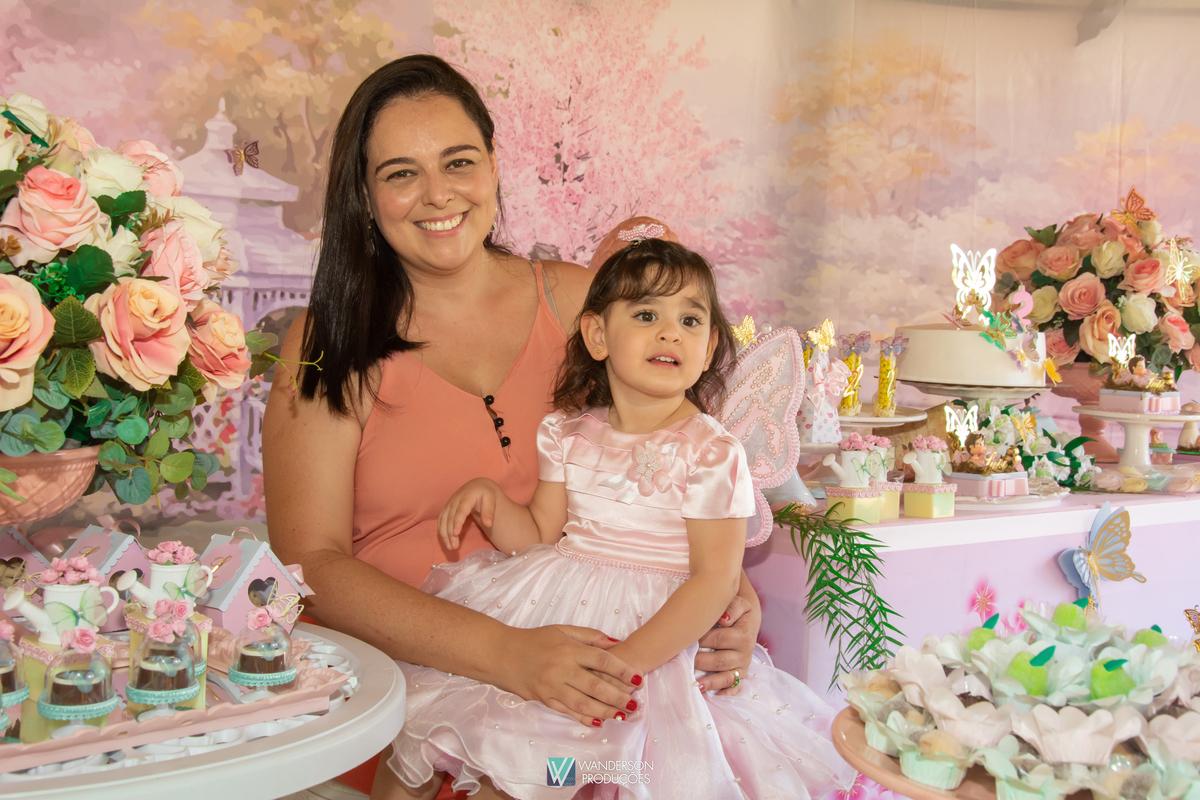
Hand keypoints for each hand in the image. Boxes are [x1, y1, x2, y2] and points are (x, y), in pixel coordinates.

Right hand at [438, 478, 499, 549]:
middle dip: (450, 533)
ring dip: (444, 534)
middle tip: (454, 547)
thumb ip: (489, 512)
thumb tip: (488, 524)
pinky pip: (441, 520)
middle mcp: (455, 500)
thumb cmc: (485, 494)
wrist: (477, 486)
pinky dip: (441, 530)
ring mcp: (449, 504)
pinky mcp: (446, 508)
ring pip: (443, 520)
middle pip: (450, 518)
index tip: (456, 534)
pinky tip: (445, 540)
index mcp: (467, 497)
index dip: (457, 522)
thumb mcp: (491, 499)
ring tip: (450, 547)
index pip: (461, 511)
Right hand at [495, 625, 642, 727]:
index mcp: (569, 649)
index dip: (621, 669)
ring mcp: (552, 686)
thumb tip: (616, 642)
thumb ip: (590, 636)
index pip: (601, 659)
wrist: (502, 653)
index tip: (638, 678)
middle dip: (618, 696)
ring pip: (582, 702)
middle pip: (595, 685)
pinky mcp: (543, 699)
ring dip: (604, 711)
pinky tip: (597, 722)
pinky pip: (566, 711)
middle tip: (635, 703)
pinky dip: (582, 718)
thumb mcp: (563, 630)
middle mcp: (561, 668)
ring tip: (621, 716)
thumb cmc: (536, 640)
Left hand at [695, 593, 758, 695]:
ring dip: (710, 681)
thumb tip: (724, 619)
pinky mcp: (741, 675)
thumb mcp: (740, 603)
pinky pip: (736, 687)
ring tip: (695, 684)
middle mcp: (745, 653)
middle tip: (681, 661)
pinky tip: (715, 697)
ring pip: (726, 677)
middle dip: (700, 661)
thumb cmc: (738, 611)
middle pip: (720, 660)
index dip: (701, 639)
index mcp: (744, 635)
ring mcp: (742, 666)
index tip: (685, 640)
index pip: (719, 639)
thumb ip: (732, 607)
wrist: (748, 621)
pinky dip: (726, 693)